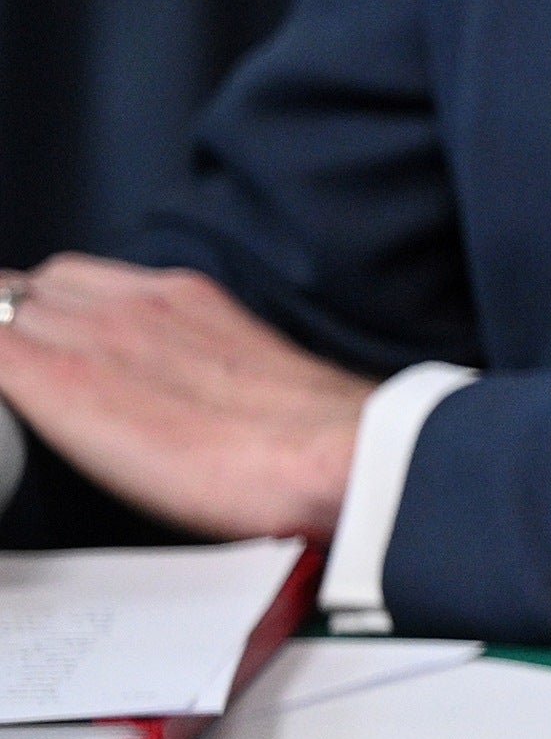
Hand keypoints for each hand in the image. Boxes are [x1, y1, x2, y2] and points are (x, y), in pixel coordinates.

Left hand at [0, 257, 368, 538]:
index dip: (46, 311)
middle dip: (13, 321)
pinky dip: (0, 368)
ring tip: (20, 385)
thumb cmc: (307, 441)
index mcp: (183, 298)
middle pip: (29, 289)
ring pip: (3, 309)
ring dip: (3, 342)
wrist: (329, 456)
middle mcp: (133, 302)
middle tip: (22, 368)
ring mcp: (95, 335)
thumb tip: (194, 397)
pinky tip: (9, 407)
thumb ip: (207, 363)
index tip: (41, 345)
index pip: (76, 282)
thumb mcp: (255, 375)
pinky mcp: (60, 379)